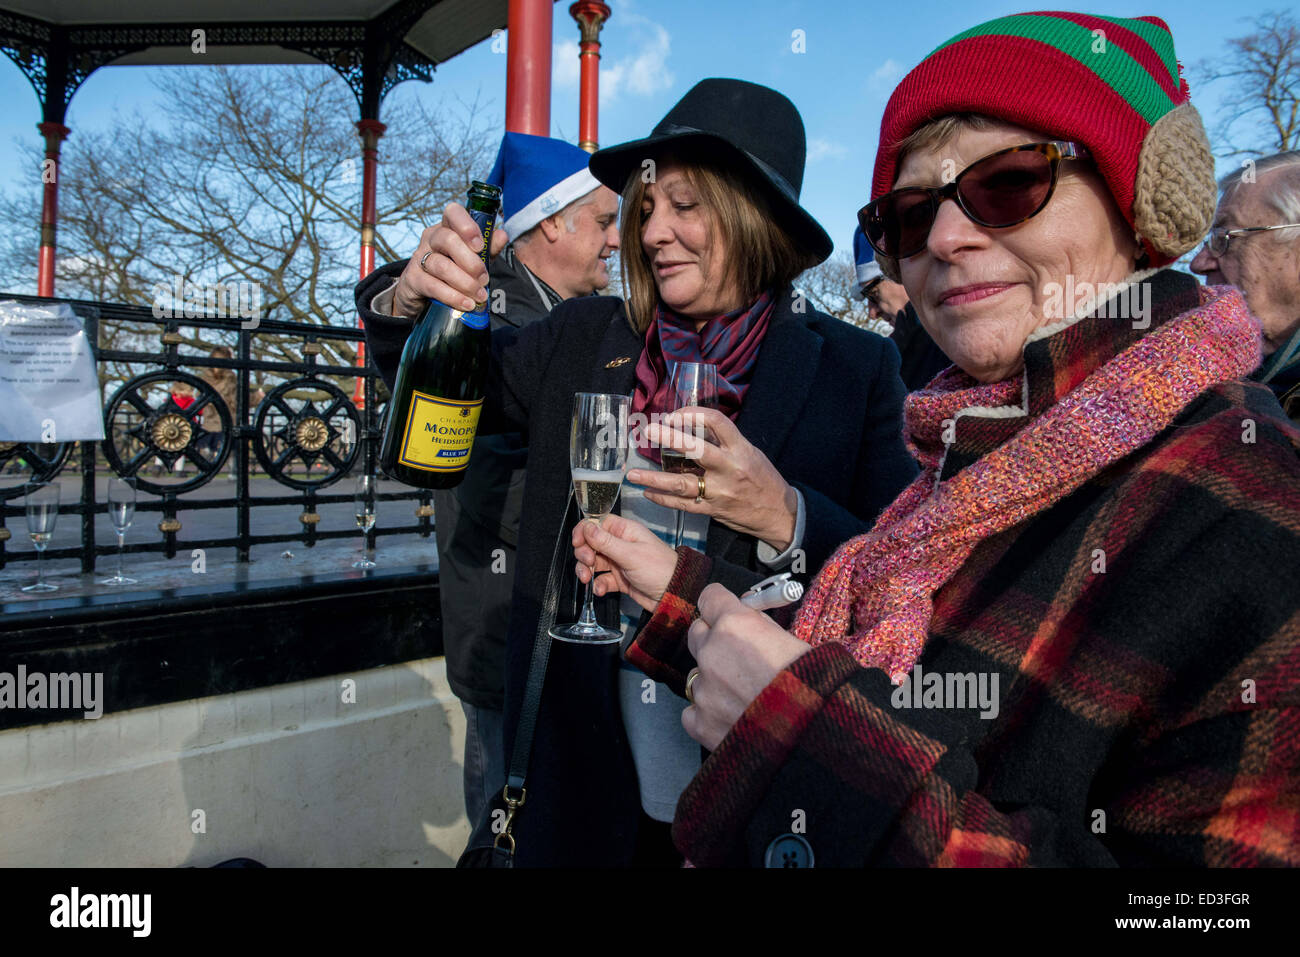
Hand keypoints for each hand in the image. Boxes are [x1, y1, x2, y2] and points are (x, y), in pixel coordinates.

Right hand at [391, 202, 509, 318]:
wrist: (422, 293)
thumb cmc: (452, 270)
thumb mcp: (473, 259)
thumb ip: (488, 249)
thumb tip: (503, 235)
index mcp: (447, 227)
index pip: (453, 212)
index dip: (466, 225)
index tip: (480, 245)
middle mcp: (431, 238)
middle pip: (447, 240)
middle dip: (471, 262)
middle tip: (484, 279)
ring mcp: (419, 257)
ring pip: (441, 265)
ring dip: (464, 283)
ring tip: (479, 295)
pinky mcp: (413, 279)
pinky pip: (433, 286)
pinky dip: (452, 296)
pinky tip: (466, 303)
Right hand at [573, 513, 679, 614]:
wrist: (674, 595)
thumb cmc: (661, 569)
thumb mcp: (631, 554)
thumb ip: (606, 542)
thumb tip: (587, 527)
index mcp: (625, 531)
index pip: (597, 523)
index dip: (584, 531)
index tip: (578, 542)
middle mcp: (620, 544)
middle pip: (591, 543)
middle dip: (584, 553)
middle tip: (587, 562)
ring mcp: (619, 561)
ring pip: (593, 562)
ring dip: (586, 570)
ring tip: (588, 579)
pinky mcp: (619, 579)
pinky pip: (601, 579)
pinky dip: (597, 585)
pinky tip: (600, 590)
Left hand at [628, 408, 797, 550]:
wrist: (779, 513)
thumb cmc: (763, 478)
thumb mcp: (749, 453)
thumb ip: (724, 442)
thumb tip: (693, 427)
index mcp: (740, 449)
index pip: (716, 422)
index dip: (693, 414)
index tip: (674, 414)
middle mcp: (729, 468)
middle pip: (696, 449)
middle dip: (671, 439)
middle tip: (649, 430)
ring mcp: (720, 491)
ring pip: (683, 484)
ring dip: (654, 479)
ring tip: (632, 474)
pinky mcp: (713, 510)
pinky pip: (684, 505)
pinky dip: (664, 499)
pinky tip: (649, 493)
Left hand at [682, 584, 809, 750]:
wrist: (816, 736)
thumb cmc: (815, 688)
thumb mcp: (796, 642)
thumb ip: (764, 630)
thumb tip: (754, 627)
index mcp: (736, 624)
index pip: (710, 597)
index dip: (720, 605)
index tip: (725, 611)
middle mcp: (713, 652)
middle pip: (698, 633)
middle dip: (714, 640)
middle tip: (738, 655)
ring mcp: (704, 689)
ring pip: (698, 675)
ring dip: (715, 681)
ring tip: (745, 696)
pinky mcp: (701, 722)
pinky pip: (693, 711)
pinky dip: (708, 714)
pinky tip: (733, 718)